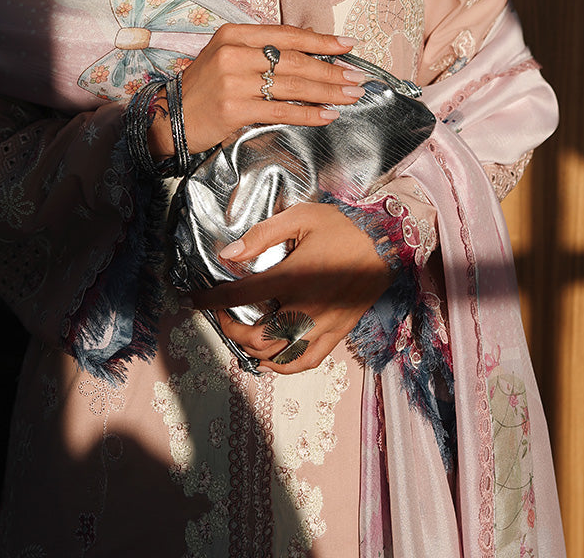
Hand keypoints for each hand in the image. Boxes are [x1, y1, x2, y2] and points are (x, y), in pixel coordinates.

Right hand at [148, 23, 366, 155]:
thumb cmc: (205, 88)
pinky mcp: (234, 109)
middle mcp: (233, 53)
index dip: (321, 40)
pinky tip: (328, 115)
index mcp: (234, 34)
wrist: (169, 117)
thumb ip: (263, 51)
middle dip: (331, 70)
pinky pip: (281, 111)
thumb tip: (312, 52)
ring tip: (351, 95)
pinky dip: (308, 114)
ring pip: (292, 85)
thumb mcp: (228, 56)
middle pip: (294, 61)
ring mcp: (233, 81)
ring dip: (327, 91)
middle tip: (358, 77)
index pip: (287, 35)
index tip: (348, 46)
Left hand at [191, 202, 394, 373]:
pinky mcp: (338, 334)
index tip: (195, 300)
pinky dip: (285, 365)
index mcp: (292, 278)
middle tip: (223, 316)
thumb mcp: (300, 217)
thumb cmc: (342, 226)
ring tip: (243, 336)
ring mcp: (323, 326)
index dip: (213, 301)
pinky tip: (273, 356)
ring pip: (279, 356)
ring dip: (254, 351)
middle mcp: (306, 308)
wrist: (387, 243)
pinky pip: (307, 361)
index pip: (241, 296)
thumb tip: (230, 253)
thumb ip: (262, 235)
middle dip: (231, 329)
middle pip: (257, 337)